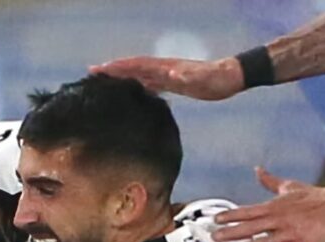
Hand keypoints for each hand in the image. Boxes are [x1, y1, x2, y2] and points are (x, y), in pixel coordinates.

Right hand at [89, 56, 243, 100]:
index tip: (99, 69)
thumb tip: (171, 76)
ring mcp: (168, 75)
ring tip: (107, 81)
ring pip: (139, 75)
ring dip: (123, 77)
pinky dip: (138, 85)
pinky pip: (150, 83)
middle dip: (113, 70)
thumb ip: (186, 78)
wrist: (231, 77)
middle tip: (93, 73)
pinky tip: (134, 92)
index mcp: (165, 68)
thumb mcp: (201, 80)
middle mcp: (163, 69)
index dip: (117, 67)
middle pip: (133, 68)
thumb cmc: (215, 80)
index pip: (136, 65)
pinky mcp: (174, 83)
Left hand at [211, 167, 324, 241]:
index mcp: (274, 207)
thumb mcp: (289, 186)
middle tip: (214, 239)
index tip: (216, 219)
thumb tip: (257, 170)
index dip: (231, 215)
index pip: (248, 211)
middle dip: (231, 233)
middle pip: (251, 227)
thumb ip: (270, 181)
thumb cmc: (313, 196)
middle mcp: (278, 220)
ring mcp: (289, 234)